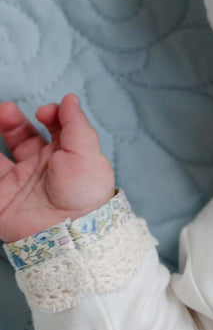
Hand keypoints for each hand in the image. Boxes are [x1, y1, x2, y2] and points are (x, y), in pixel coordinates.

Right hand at [0, 94, 115, 244]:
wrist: (68, 231)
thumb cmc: (84, 190)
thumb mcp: (87, 151)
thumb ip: (75, 123)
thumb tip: (69, 98)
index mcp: (66, 154)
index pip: (54, 127)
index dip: (49, 114)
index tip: (45, 112)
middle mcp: (41, 166)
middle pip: (22, 137)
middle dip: (11, 121)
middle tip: (4, 110)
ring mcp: (19, 182)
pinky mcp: (0, 198)